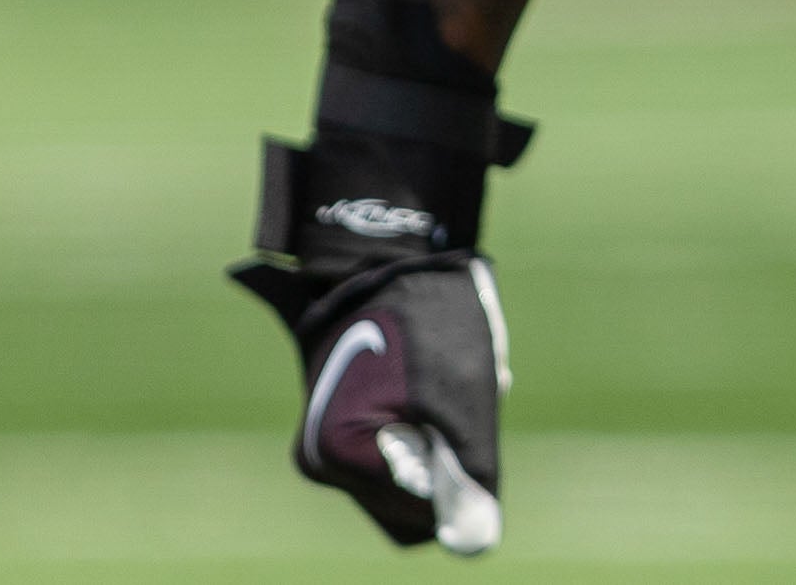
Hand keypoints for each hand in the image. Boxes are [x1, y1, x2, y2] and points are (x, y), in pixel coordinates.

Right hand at [232, 245, 510, 554]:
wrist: (391, 251)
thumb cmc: (431, 318)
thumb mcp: (464, 396)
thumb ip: (470, 474)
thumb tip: (477, 544)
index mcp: (337, 452)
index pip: (418, 516)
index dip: (454, 473)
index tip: (451, 413)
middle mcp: (318, 457)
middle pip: (409, 503)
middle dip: (444, 457)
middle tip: (450, 397)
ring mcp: (323, 443)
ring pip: (408, 479)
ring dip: (438, 442)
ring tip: (440, 385)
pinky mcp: (337, 427)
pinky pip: (396, 454)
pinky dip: (422, 430)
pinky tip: (428, 385)